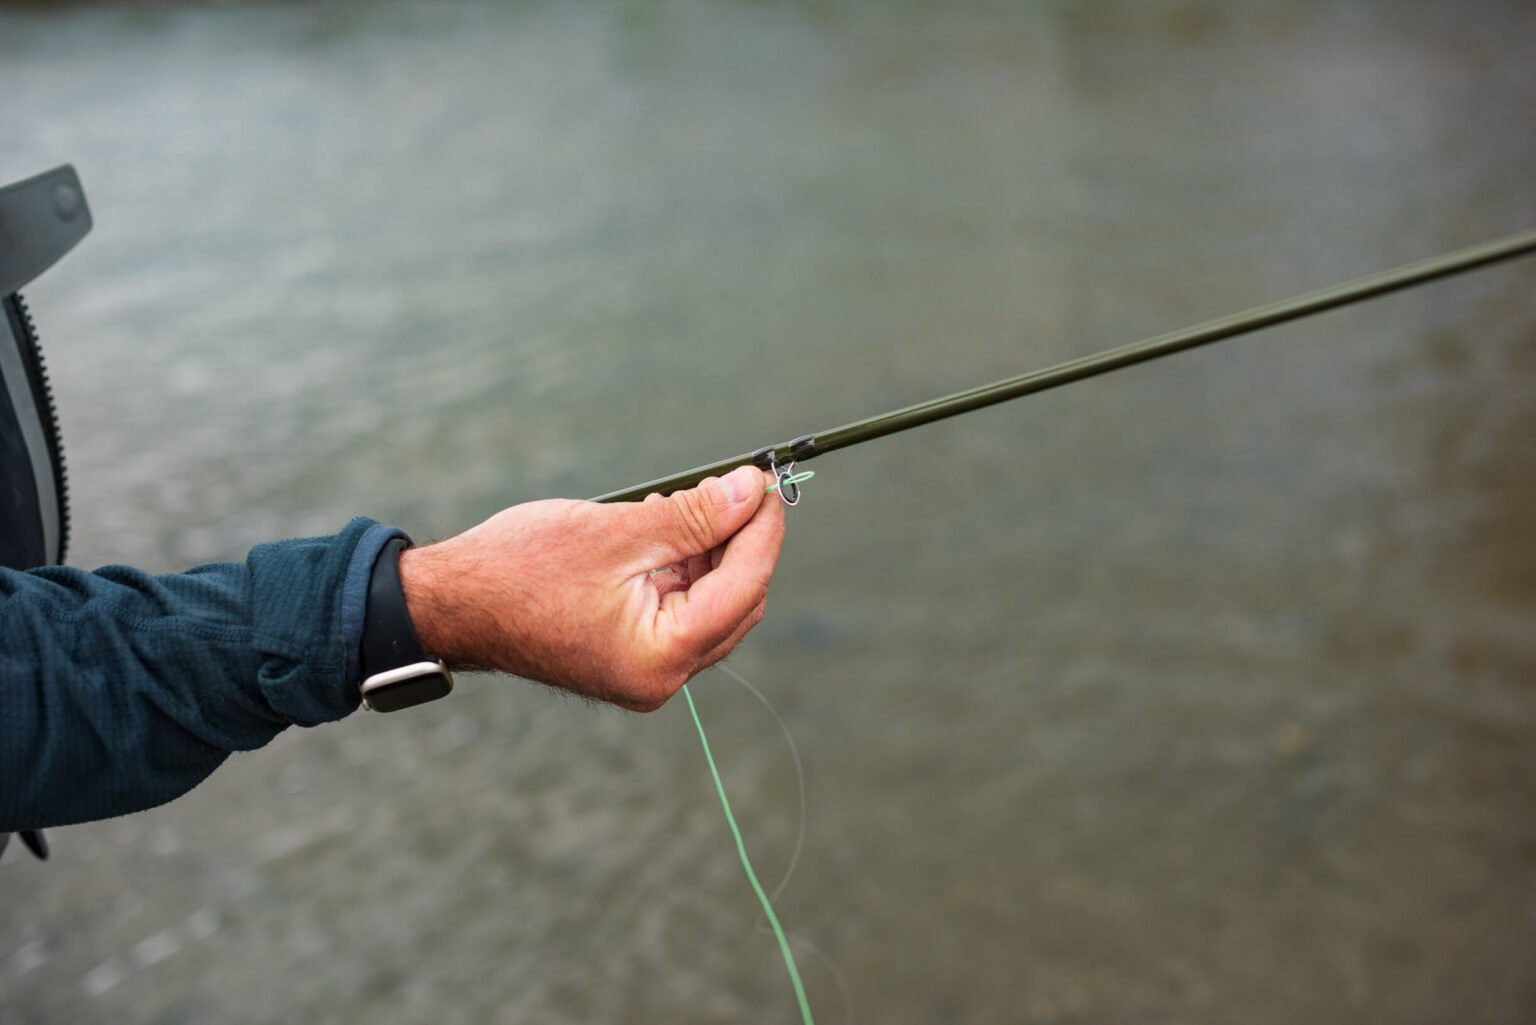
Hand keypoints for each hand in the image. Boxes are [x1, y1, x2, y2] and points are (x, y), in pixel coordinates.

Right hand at [397, 465, 784, 710]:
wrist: (449, 604)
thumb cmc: (519, 568)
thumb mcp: (615, 532)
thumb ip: (692, 515)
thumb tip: (752, 490)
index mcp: (659, 658)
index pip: (742, 589)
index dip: (762, 531)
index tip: (768, 481)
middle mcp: (660, 677)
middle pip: (737, 602)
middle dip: (742, 541)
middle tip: (738, 483)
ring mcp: (646, 669)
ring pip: (712, 604)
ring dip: (712, 550)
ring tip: (690, 498)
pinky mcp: (631, 654)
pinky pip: (679, 608)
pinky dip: (683, 566)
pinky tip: (668, 524)